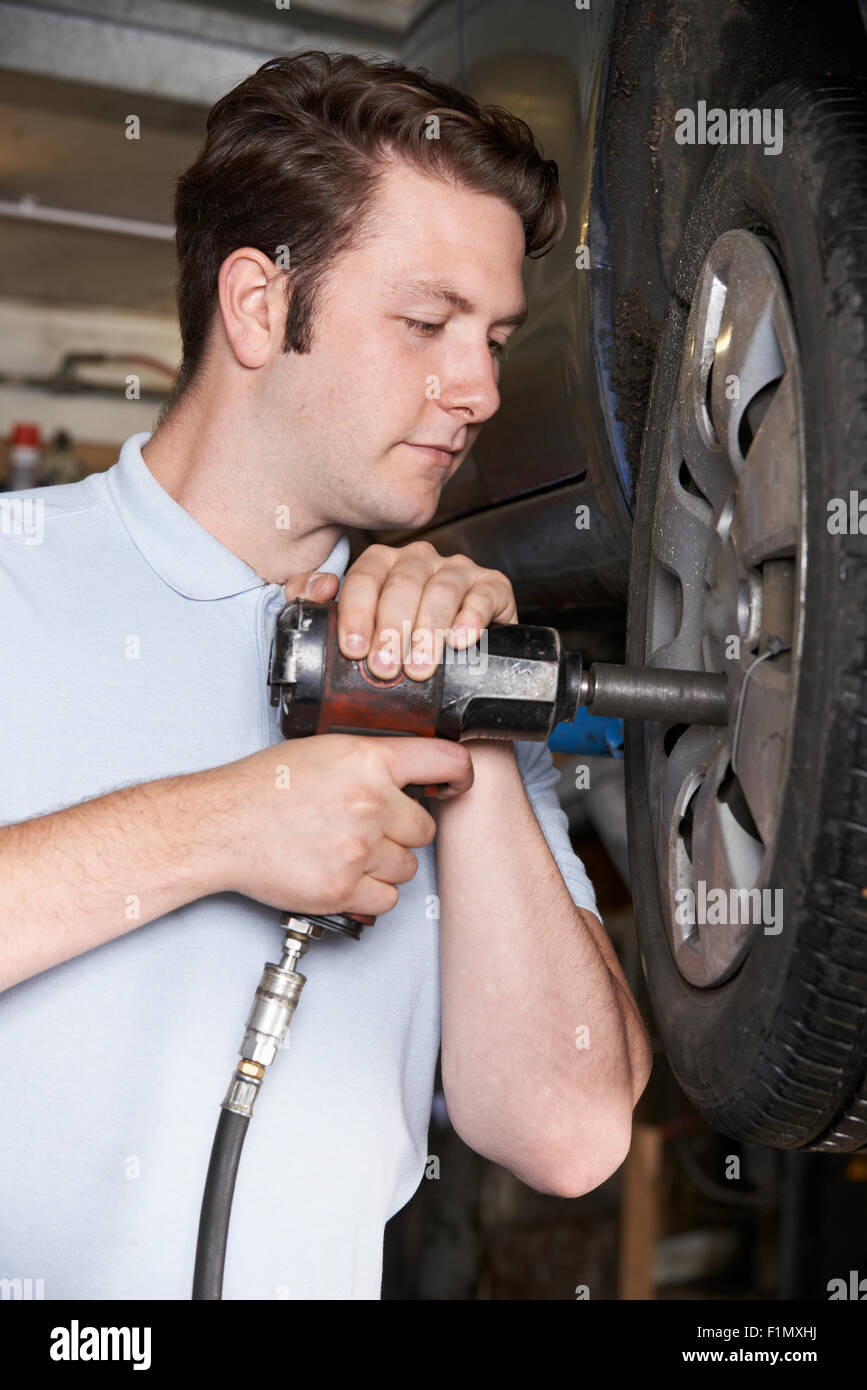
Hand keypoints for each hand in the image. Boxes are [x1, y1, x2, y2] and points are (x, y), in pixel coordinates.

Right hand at [209, 733, 472, 916]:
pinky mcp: (344, 887)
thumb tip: (406, 779)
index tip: (460, 784)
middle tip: (367, 829)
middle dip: (400, 833)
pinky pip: (387, 899)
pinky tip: (342, 876)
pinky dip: (369, 894)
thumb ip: (369, 764)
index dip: (460, 775)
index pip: (444, 762)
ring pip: (407, 867)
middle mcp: (370, 803)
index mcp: (368, 761)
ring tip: (344, 851)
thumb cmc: (262, 788)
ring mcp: (359, 848)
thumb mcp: (323, 752)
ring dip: (384, 865)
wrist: (221, 825)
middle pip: (424, 828)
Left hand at [331, 541, 517, 680]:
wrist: (461, 663)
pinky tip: (461, 640)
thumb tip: (317, 589)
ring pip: (441, 590)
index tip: (354, 650)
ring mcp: (458, 570)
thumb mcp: (359, 629)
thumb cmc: (402, 646)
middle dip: (392, 630)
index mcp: (384, 564)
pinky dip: (472, 618)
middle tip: (385, 668)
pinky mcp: (493, 586)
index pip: (364, 577)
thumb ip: (321, 606)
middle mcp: (420, 560)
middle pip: (403, 585)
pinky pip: (483, 595)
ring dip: (428, 631)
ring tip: (419, 668)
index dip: (357, 614)